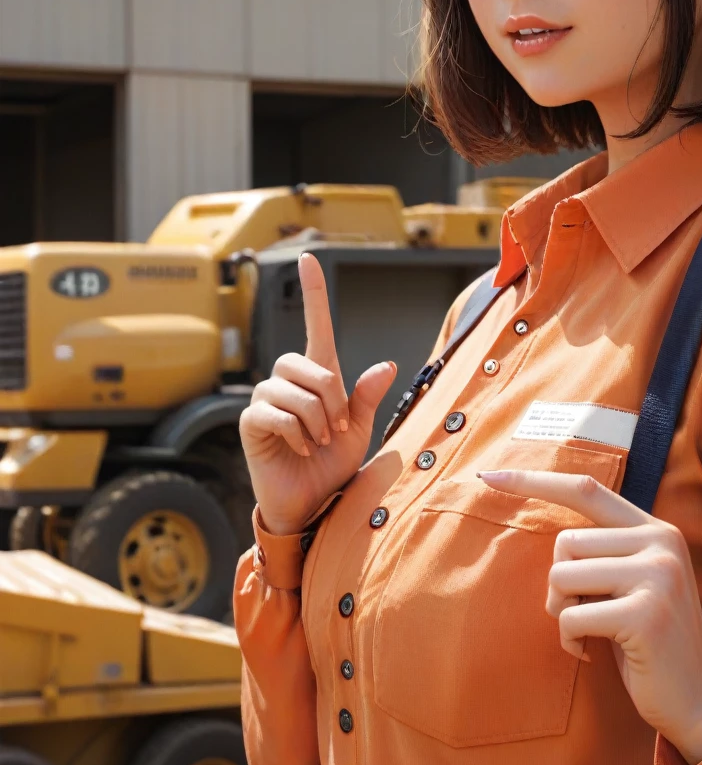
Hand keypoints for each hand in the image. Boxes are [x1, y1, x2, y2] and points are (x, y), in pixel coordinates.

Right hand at [240, 253, 397, 535]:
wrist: (311, 504)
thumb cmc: (333, 467)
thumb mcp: (360, 432)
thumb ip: (368, 399)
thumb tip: (387, 365)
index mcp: (318, 378)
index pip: (316, 326)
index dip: (313, 293)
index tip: (309, 259)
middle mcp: (288, 382)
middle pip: (310, 366)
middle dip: (330, 400)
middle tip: (334, 431)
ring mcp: (266, 400)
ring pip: (295, 393)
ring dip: (316, 423)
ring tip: (317, 445)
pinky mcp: (251, 422)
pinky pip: (277, 414)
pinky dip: (297, 435)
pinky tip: (299, 451)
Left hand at [479, 470, 701, 764]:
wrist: (698, 697)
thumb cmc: (649, 642)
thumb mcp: (633, 584)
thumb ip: (604, 554)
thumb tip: (552, 539)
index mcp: (656, 530)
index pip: (587, 490)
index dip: (536, 481)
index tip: (490, 475)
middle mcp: (661, 542)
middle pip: (565, 543)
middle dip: (560, 586)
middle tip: (586, 616)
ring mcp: (657, 576)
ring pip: (562, 576)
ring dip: (563, 612)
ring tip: (592, 632)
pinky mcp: (646, 613)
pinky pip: (570, 616)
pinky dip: (570, 640)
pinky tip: (594, 652)